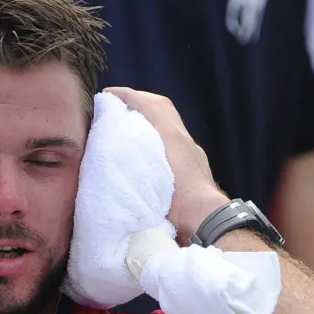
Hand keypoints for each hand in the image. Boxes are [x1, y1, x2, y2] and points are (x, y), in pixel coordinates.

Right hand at [104, 86, 227, 245]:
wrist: (204, 219)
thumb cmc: (179, 200)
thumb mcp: (157, 172)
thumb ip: (142, 154)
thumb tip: (116, 138)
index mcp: (173, 137)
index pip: (152, 106)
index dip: (130, 96)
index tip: (109, 94)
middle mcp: (184, 140)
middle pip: (163, 109)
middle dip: (140, 101)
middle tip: (118, 105)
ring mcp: (191, 153)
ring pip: (169, 123)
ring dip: (150, 117)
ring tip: (129, 123)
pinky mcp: (195, 166)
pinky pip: (174, 140)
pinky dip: (158, 135)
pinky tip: (146, 146)